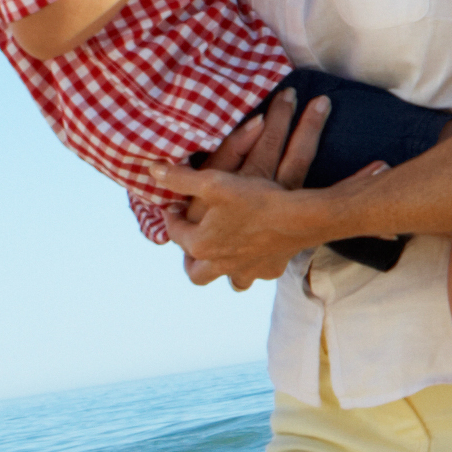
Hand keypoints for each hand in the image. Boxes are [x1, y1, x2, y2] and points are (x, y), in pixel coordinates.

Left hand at [163, 86, 334, 287]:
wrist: (299, 217)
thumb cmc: (254, 198)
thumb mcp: (213, 181)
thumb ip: (181, 178)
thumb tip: (152, 171)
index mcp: (200, 245)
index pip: (175, 233)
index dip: (172, 218)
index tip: (173, 207)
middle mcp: (220, 265)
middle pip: (195, 273)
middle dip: (191, 260)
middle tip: (193, 243)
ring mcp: (246, 271)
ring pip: (227, 280)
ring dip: (222, 269)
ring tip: (224, 255)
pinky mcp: (270, 271)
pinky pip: (255, 275)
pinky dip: (252, 267)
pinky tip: (256, 254)